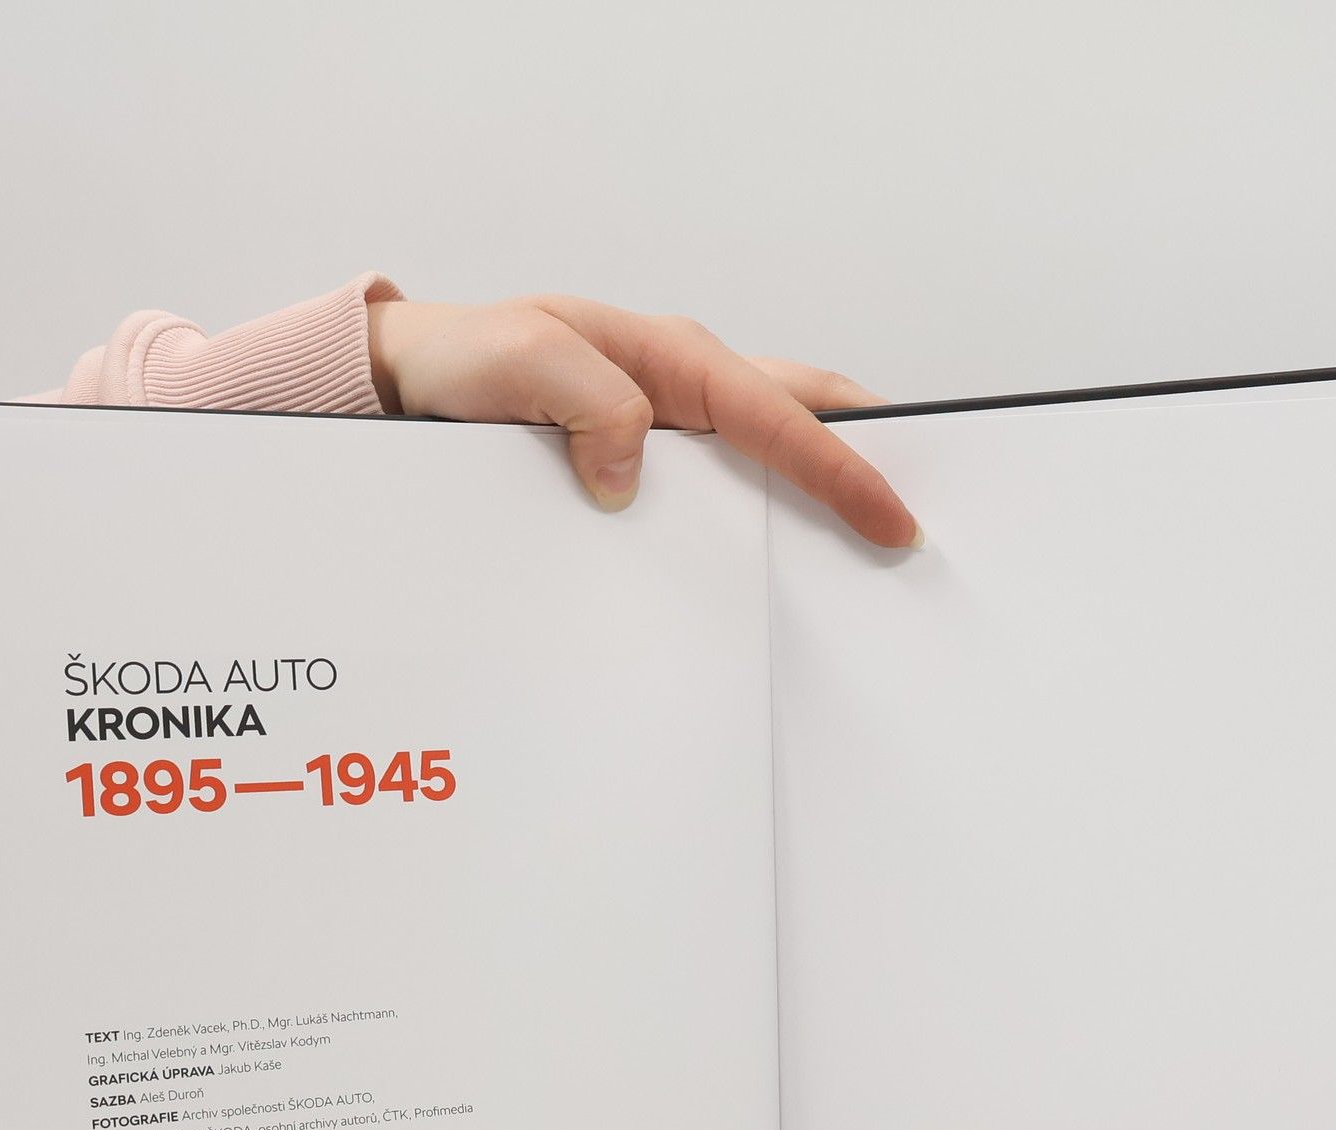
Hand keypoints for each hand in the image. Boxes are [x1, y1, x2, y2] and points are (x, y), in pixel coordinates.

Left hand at [366, 294, 919, 547]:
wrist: (415, 381)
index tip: (892, 519)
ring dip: (820, 496)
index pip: (779, 416)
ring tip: (867, 559)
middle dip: (870, 461)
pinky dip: (763, 518)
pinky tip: (773, 566)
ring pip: (771, 454)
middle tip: (921, 525)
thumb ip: (586, 402)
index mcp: (672, 357)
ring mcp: (672, 425)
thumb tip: (635, 470)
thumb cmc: (466, 358)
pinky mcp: (649, 462)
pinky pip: (723, 489)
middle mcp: (685, 387)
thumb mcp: (517, 363)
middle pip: (805, 417)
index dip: (842, 469)